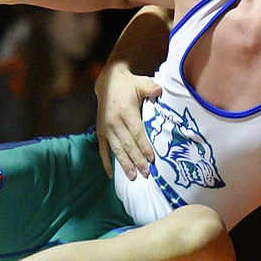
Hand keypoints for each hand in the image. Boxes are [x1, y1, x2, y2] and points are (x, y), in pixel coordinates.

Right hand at [95, 62, 160, 178]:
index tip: (152, 159)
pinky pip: (103, 150)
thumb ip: (150, 88)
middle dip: (137, 160)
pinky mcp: (100, 132)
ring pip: (116, 149)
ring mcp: (106, 128)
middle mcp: (114, 122)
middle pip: (127, 144)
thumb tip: (159, 90)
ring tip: (133, 177)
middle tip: (146, 173)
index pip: (137, 132)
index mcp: (126, 111)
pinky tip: (111, 175)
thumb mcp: (140, 83)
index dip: (144, 146)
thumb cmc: (129, 85)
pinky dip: (106, 162)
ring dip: (124, 164)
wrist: (107, 82)